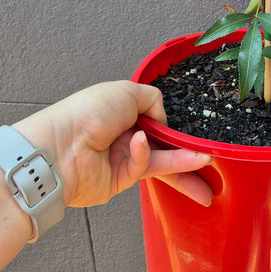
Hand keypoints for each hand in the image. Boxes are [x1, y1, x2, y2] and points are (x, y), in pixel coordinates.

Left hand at [13, 81, 212, 207]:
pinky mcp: (120, 180)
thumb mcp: (127, 91)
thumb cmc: (87, 113)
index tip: (193, 129)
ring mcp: (122, 158)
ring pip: (160, 161)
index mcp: (122, 111)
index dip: (173, 124)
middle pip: (162, 145)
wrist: (60, 147)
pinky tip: (140, 142)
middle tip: (210, 160)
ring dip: (183, 162)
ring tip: (205, 163)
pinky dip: (143, 153)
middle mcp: (123, 135)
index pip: (156, 119)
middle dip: (186, 153)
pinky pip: (142, 167)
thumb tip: (163, 118)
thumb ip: (154, 100)